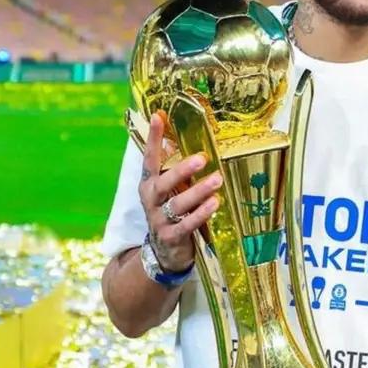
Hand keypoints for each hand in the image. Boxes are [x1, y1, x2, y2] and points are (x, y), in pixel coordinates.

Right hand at [138, 112, 220, 272]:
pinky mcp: (171, 236)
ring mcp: (160, 219)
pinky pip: (187, 224)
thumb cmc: (170, 211)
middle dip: (182, 170)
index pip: (149, 158)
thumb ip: (173, 168)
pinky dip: (201, 214)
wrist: (164, 251)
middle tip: (202, 158)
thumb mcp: (168, 189)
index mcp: (149, 184)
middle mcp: (152, 200)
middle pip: (165, 182)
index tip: (158, 117)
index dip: (153, 138)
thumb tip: (178, 136)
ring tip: (217, 179)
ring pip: (179, 204)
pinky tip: (215, 203)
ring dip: (198, 191)